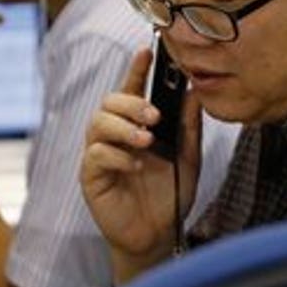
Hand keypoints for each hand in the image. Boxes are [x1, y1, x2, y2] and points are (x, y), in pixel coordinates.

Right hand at [80, 48, 203, 278]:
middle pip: (108, 102)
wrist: (159, 234)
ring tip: (146, 140)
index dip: (136, 70)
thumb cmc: (169, 194)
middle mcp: (113, 136)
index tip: (145, 52)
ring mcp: (100, 155)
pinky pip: (96, 155)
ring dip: (124, 128)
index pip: (132, 90)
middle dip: (131, 103)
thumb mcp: (187, 156)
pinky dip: (118, 156)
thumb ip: (188, 125)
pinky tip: (135, 165)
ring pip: (98, 124)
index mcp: (135, 125)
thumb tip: (195, 91)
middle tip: (154, 116)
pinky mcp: (92, 177)